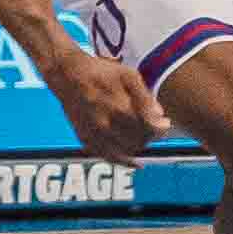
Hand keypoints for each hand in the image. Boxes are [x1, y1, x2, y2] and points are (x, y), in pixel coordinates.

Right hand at [45, 46, 169, 163]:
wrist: (67, 73)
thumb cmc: (99, 71)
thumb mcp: (127, 75)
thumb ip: (145, 97)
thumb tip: (160, 117)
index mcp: (119, 107)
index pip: (149, 129)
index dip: (161, 128)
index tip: (165, 124)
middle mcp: (107, 125)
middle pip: (139, 141)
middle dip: (150, 136)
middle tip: (153, 128)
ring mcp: (95, 134)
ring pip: (126, 152)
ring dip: (138, 147)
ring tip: (142, 137)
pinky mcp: (86, 139)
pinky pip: (108, 157)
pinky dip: (123, 160)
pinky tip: (134, 162)